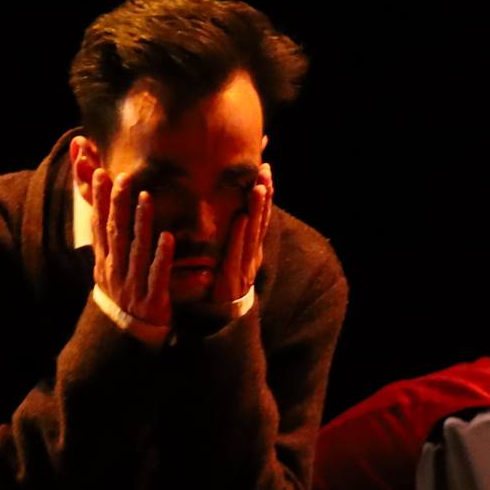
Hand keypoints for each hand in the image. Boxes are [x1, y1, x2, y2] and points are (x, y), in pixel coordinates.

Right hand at [87, 164, 172, 329]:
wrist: (127, 339)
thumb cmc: (123, 300)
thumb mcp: (108, 272)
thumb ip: (108, 246)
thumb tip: (99, 215)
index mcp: (105, 263)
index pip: (100, 225)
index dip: (98, 200)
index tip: (100, 173)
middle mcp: (115, 271)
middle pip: (115, 232)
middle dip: (117, 203)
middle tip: (122, 176)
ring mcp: (132, 285)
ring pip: (136, 249)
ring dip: (141, 222)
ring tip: (146, 196)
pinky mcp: (152, 299)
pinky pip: (157, 274)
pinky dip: (161, 256)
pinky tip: (168, 237)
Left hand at [200, 162, 270, 313]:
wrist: (223, 320)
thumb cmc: (224, 287)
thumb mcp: (231, 260)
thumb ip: (233, 238)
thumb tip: (232, 214)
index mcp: (251, 248)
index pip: (260, 215)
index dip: (264, 193)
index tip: (264, 169)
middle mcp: (252, 254)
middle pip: (261, 219)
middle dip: (265, 193)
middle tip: (266, 170)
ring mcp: (246, 265)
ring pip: (254, 232)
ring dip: (256, 209)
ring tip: (259, 187)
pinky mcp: (234, 277)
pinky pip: (237, 252)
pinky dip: (240, 234)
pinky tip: (241, 218)